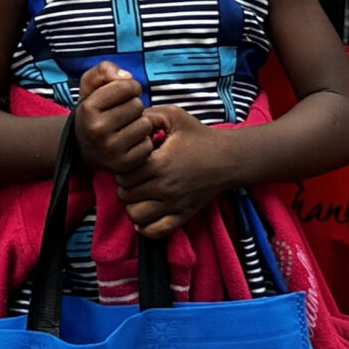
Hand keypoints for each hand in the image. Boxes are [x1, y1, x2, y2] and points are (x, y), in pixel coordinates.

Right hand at [72, 62, 151, 174]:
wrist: (83, 147)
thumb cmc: (92, 111)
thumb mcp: (90, 85)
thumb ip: (105, 69)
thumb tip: (127, 77)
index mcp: (88, 108)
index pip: (127, 86)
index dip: (130, 87)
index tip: (122, 94)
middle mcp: (97, 129)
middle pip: (138, 105)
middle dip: (134, 106)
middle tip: (122, 113)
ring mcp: (110, 149)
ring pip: (145, 125)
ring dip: (140, 123)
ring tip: (126, 126)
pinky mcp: (122, 164)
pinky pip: (147, 144)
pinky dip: (142, 141)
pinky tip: (129, 141)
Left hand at [112, 106, 237, 239]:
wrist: (228, 158)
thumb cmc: (199, 135)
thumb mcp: (174, 116)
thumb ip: (148, 116)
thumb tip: (127, 123)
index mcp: (160, 163)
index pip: (122, 174)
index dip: (121, 166)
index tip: (129, 160)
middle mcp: (165, 187)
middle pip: (126, 195)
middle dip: (124, 185)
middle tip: (133, 175)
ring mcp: (174, 205)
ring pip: (136, 216)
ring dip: (132, 205)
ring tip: (138, 193)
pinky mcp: (183, 216)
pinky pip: (156, 232)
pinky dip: (146, 226)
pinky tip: (146, 212)